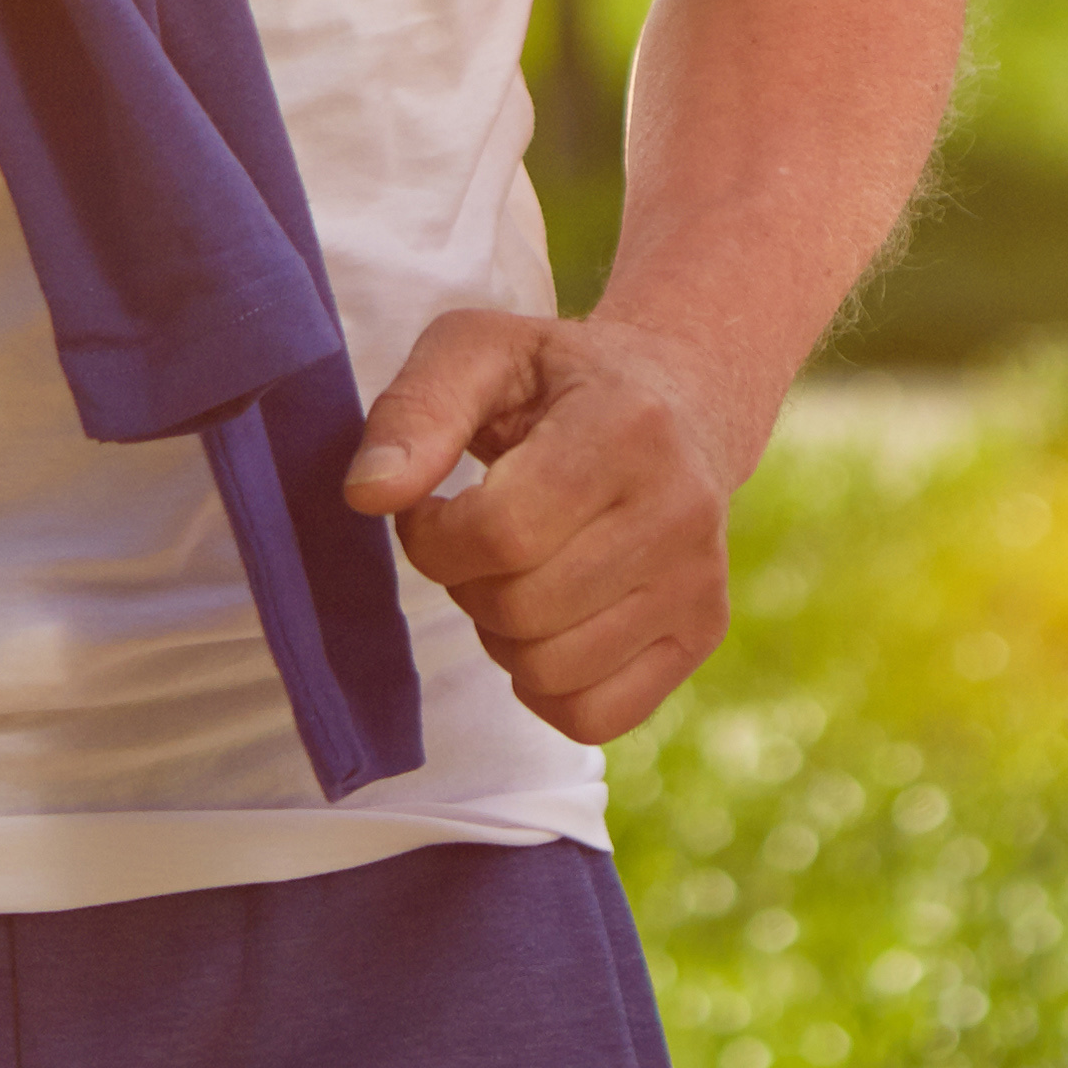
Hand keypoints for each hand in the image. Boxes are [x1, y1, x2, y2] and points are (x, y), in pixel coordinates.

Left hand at [345, 310, 747, 745]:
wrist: (676, 399)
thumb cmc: (556, 378)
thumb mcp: (477, 351)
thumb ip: (415, 412)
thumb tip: (366, 494)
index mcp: (626, 427)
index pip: (501, 533)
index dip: (433, 537)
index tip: (431, 509)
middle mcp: (680, 509)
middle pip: (520, 609)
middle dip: (466, 583)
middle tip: (477, 538)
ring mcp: (699, 580)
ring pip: (551, 671)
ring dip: (502, 634)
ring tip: (517, 571)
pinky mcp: (702, 632)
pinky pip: (593, 715)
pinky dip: (546, 685)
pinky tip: (549, 620)